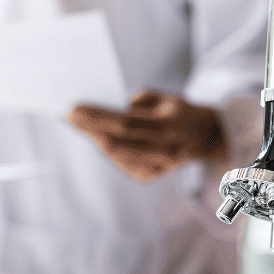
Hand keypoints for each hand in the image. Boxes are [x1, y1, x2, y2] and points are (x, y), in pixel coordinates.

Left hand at [68, 90, 227, 182]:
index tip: (75, 108)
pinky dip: (104, 148)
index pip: (125, 123)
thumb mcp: (166, 97)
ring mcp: (158, 166)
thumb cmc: (178, 111)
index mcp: (171, 125)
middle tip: (68, 114)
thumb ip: (140, 99)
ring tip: (76, 123)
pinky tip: (92, 135)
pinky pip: (120, 162)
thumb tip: (111, 106)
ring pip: (116, 153)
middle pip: (117, 141)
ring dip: (93, 138)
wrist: (205, 137)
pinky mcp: (150, 175)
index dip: (97, 117)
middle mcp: (166, 149)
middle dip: (89, 127)